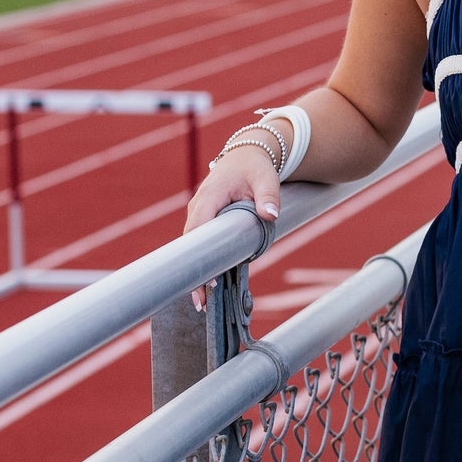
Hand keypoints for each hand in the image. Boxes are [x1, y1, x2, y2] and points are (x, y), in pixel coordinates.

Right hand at [185, 147, 279, 308]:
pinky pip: (199, 245)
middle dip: (194, 274)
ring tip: (202, 304)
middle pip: (190, 246)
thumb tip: (271, 215)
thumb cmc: (255, 168)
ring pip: (192, 248)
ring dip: (196, 273)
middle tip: (201, 304)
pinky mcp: (203, 222)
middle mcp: (197, 208)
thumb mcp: (266, 179)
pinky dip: (201, 264)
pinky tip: (207, 287)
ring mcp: (198, 215)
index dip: (200, 257)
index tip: (207, 281)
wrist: (246, 156)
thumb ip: (269, 197)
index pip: (199, 231)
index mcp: (209, 198)